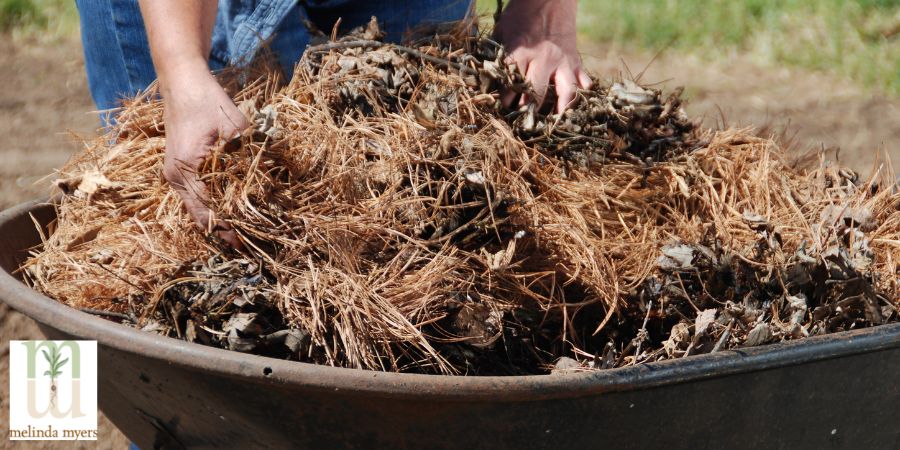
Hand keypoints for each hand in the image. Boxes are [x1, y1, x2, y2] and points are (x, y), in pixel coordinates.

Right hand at [161, 66, 248, 247]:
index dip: (228, 228)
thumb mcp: (236, 129)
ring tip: (240, 231)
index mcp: (187, 169)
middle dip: (223, 229)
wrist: (182, 82)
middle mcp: (175, 177)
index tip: (245, 243)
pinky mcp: (178, 167)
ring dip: (217, 218)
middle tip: (246, 243)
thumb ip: (248, 158)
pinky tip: (229, 208)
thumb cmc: (208, 102)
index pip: (208, 211)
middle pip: (200, 216)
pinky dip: (211, 204)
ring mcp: (174, 173)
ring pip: (196, 208)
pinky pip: (195, 195)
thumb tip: (268, 188)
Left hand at [494, 0, 591, 112]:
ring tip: (555, 123)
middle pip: (536, 94)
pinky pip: (582, 80)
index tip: (503, 109)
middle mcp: (543, 59)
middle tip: (524, 122)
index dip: (505, 100)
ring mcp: (562, 60)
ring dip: (560, 109)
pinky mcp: (574, 59)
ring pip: (565, 91)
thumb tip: (483, 76)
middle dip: (528, 111)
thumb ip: (494, 53)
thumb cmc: (521, 14)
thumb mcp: (502, 30)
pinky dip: (582, 92)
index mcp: (521, 52)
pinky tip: (578, 105)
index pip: (510, 84)